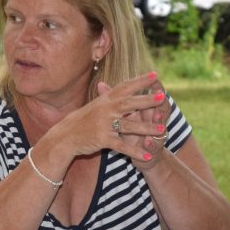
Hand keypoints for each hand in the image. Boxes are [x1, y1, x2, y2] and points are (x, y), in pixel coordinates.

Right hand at [48, 72, 167, 164]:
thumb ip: (108, 94)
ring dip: (147, 128)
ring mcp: (104, 124)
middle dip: (147, 100)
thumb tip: (118, 84)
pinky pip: (122, 146)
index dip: (140, 80)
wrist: (66, 135)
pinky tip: (148, 155)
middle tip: (163, 96)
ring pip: (129, 126)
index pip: (125, 87)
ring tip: (163, 129)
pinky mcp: (103, 139)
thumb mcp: (97, 104)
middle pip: (129, 103)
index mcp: (106, 99)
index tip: (155, 75)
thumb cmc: (84, 119)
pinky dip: (136, 151)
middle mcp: (106, 109)